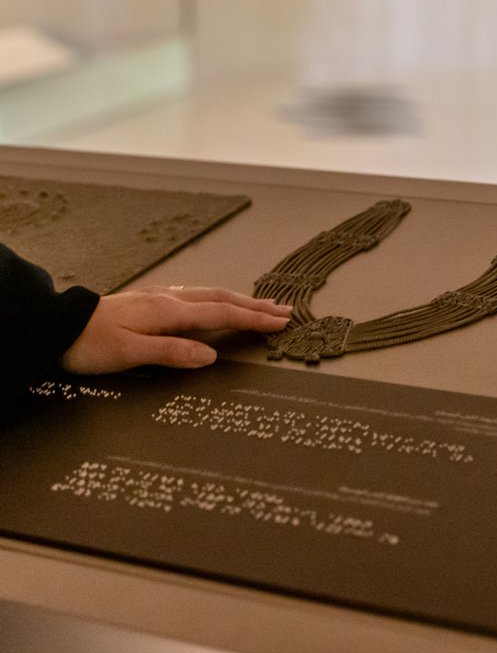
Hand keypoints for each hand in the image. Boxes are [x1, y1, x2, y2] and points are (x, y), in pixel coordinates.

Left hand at [61, 286, 291, 373]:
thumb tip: (210, 356)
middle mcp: (167, 300)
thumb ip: (172, 353)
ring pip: (208, 296)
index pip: (220, 314)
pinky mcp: (148, 303)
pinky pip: (194, 298)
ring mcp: (158, 299)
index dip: (252, 319)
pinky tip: (214, 304)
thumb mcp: (130, 353)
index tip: (280, 323)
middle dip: (254, 305)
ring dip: (237, 301)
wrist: (57, 326)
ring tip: (259, 306)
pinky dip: (216, 301)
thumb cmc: (88, 343)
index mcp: (167, 312)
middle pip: (220, 299)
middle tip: (283, 311)